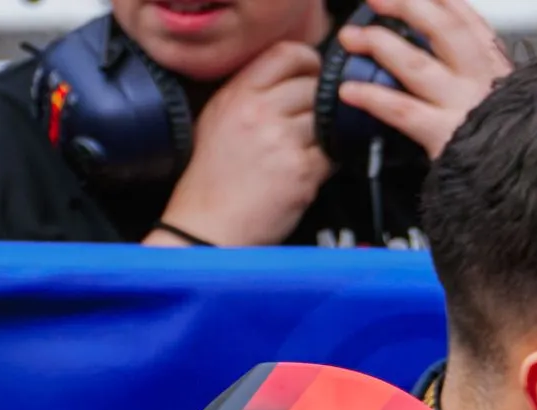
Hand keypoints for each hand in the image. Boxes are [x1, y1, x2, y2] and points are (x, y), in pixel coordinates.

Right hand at [153, 42, 331, 244]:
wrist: (205, 229)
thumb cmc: (209, 182)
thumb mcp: (215, 121)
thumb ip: (247, 93)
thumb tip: (288, 78)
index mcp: (237, 95)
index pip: (286, 54)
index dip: (308, 61)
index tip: (313, 74)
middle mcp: (258, 112)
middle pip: (311, 86)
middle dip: (316, 104)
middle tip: (307, 124)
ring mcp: (281, 141)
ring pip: (324, 119)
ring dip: (321, 135)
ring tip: (301, 153)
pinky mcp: (300, 172)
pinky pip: (331, 154)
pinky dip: (325, 163)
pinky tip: (305, 174)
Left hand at [331, 0, 510, 159]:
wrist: (526, 183)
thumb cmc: (509, 142)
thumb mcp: (503, 96)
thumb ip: (474, 69)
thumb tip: (444, 45)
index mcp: (494, 64)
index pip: (465, 17)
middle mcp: (480, 77)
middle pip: (442, 28)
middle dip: (406, 6)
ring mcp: (463, 105)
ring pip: (417, 64)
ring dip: (380, 45)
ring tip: (351, 38)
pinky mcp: (445, 136)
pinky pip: (404, 111)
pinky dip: (373, 98)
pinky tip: (349, 91)